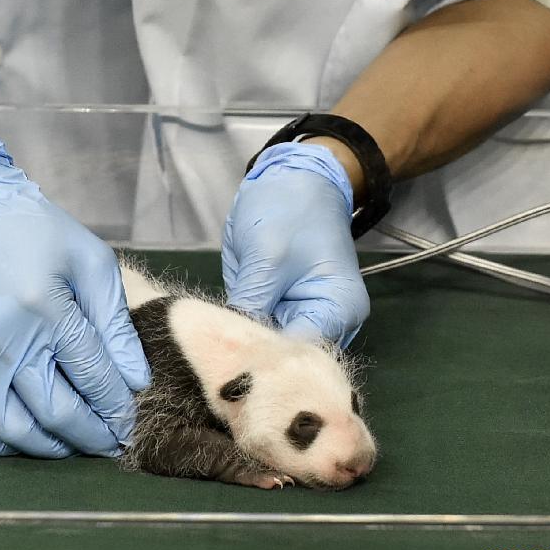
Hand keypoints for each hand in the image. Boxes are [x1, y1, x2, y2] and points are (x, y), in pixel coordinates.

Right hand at [0, 136, 149, 456]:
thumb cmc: (41, 234)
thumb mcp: (93, 263)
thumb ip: (116, 325)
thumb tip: (136, 381)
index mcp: (48, 308)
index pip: (92, 378)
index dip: (116, 409)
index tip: (131, 423)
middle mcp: (6, 337)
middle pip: (55, 411)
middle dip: (92, 436)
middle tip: (112, 443)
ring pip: (13, 427)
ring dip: (51, 448)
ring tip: (76, 445)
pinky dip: (0, 444)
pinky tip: (28, 440)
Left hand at [222, 142, 369, 347]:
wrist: (293, 178)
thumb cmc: (289, 209)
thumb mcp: (266, 257)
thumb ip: (251, 304)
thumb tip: (230, 349)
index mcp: (339, 311)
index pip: (301, 353)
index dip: (265, 364)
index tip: (228, 371)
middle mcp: (326, 323)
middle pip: (287, 356)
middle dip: (252, 360)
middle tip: (212, 365)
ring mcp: (301, 316)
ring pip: (268, 347)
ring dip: (242, 348)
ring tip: (210, 353)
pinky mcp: (279, 308)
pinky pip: (258, 330)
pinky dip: (239, 332)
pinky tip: (215, 337)